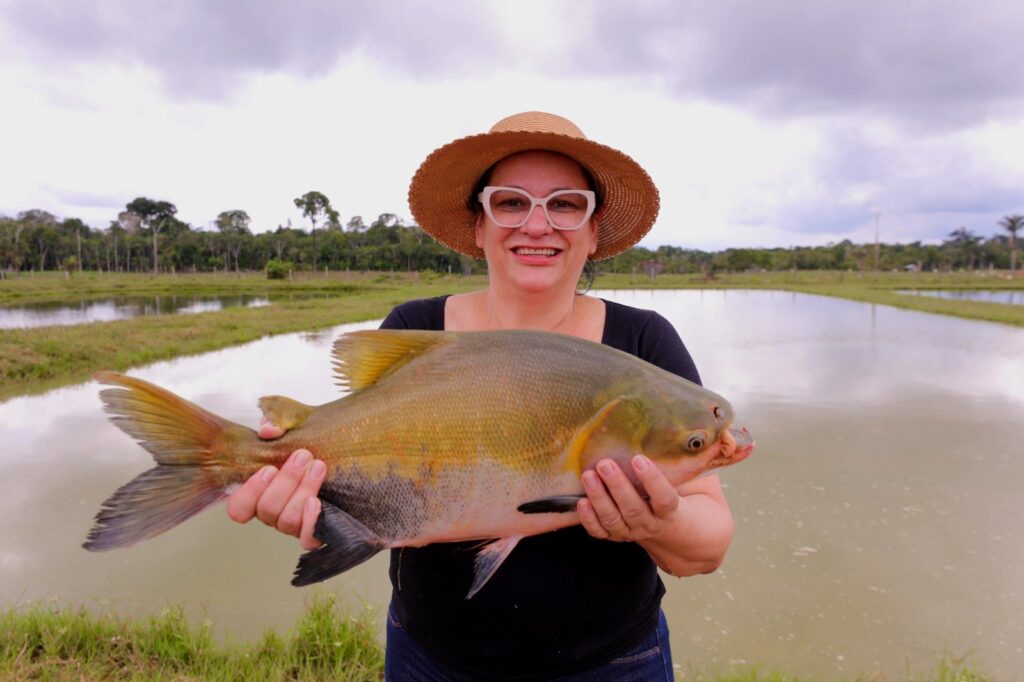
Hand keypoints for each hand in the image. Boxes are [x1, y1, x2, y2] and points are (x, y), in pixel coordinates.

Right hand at [226, 417, 325, 549]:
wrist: (345, 456)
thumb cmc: (310, 446)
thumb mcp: (290, 429)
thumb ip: (275, 423)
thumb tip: (268, 430)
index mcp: (260, 495)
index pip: (239, 509)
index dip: (249, 492)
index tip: (268, 468)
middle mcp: (274, 513)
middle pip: (268, 509)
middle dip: (286, 481)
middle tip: (303, 455)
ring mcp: (294, 525)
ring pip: (288, 520)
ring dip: (303, 491)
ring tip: (318, 467)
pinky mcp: (315, 533)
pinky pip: (307, 539)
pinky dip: (310, 522)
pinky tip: (317, 502)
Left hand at [577, 455, 679, 542]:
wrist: (664, 529)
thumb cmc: (665, 496)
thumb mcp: (676, 485)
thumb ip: (672, 466)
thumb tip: (684, 435)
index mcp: (668, 512)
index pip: (664, 499)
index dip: (652, 480)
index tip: (638, 459)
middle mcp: (649, 524)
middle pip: (633, 509)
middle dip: (617, 486)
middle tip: (605, 464)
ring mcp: (630, 532)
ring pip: (613, 519)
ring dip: (599, 498)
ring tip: (588, 476)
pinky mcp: (613, 536)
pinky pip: (599, 531)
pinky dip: (589, 519)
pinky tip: (581, 502)